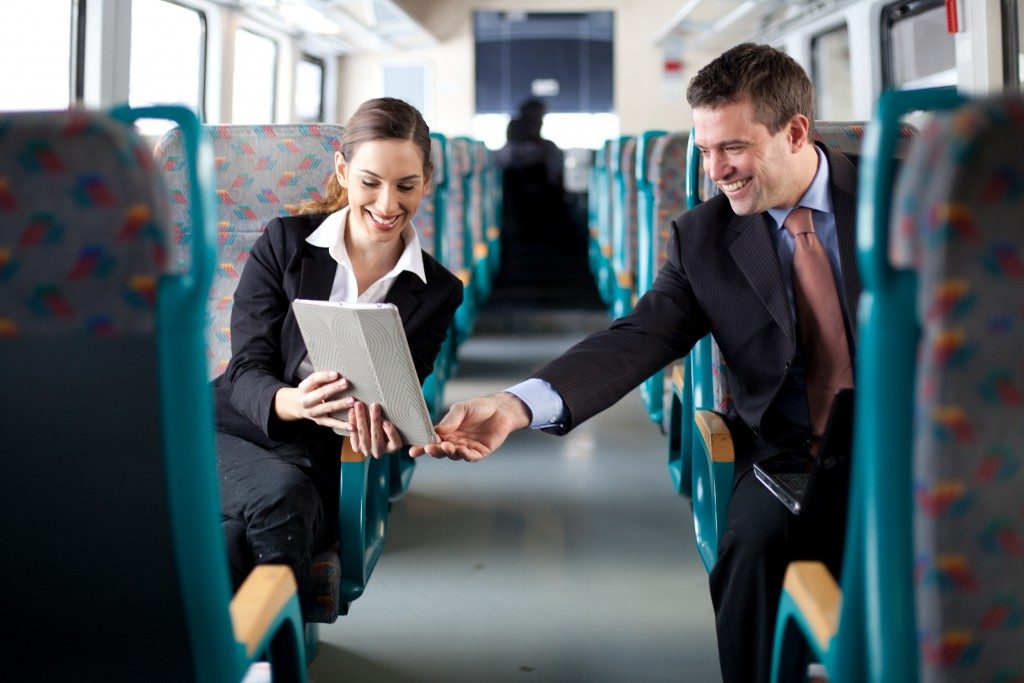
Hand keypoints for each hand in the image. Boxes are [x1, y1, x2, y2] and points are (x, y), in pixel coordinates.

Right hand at [274, 370, 353, 430]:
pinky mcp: (319, 421)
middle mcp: (306, 400)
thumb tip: (341, 373)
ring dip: (340, 404)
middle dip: (334, 388)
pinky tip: (352, 425)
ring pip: (327, 408)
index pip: (314, 380)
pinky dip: (342, 425)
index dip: (325, 377)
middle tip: (346, 383)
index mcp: (304, 387)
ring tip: (352, 400)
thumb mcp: (311, 383)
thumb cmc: (310, 390)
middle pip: (321, 394)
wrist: (296, 406)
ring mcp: (313, 412)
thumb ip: (323, 379)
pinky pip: (331, 423)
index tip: (336, 374)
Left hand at [347, 400, 402, 457]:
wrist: (372, 428)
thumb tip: (412, 401)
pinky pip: (353, 435)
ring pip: (364, 436)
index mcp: (394, 447)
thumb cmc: (388, 421)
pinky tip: (352, 411)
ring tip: (360, 405)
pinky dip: (352, 422)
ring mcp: (367, 451)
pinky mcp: (356, 447)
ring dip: (361, 419)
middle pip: (377, 437)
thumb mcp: (397, 422)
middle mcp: (381, 452)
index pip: (395, 442)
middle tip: (374, 405)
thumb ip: (401, 417)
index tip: (387, 422)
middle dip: (374, 420)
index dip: (390, 433)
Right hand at [409, 392, 530, 461]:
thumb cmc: (480, 407)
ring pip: (454, 455)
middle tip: (428, 448)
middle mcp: (455, 442)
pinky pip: (470, 457)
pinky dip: (464, 455)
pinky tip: (460, 450)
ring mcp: (467, 448)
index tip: (413, 450)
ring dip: (448, 452)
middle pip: (441, 450)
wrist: (500, 409)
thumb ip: (450, 420)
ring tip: (445, 446)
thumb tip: (436, 431)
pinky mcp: (480, 452)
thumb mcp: (461, 408)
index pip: (432, 440)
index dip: (422, 446)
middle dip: (433, 450)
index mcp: (448, 432)